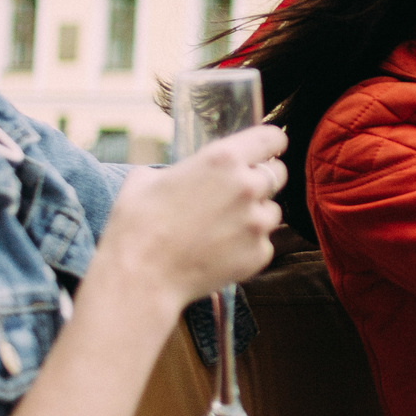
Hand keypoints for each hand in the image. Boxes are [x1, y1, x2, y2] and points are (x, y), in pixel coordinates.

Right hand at [91, 125, 287, 316]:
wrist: (141, 278)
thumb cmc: (138, 225)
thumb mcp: (146, 179)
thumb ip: (178, 169)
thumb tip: (181, 173)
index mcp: (223, 159)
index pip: (272, 137)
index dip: (270, 143)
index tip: (265, 151)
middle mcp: (248, 187)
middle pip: (278, 173)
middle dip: (261, 180)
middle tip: (235, 195)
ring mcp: (257, 223)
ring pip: (272, 211)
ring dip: (255, 215)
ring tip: (221, 228)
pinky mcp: (260, 254)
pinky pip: (263, 243)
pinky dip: (248, 246)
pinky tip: (219, 252)